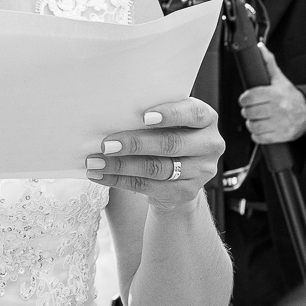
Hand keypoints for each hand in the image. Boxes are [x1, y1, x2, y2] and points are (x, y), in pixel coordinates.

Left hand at [86, 98, 223, 210]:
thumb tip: (112, 113)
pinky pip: (148, 187)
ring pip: (157, 168)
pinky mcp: (185, 192)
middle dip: (135, 144)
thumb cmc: (167, 133)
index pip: (193, 113)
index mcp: (206, 118)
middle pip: (170, 144)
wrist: (180, 172)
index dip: (170, 114)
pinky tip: (101, 175)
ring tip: (95, 161)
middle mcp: (210, 144)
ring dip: (121, 165)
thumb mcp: (168, 120)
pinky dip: (120, 180)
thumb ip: (152, 115)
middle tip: (106, 144)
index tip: (144, 116)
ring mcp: (201, 171)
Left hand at [238, 43, 305, 143]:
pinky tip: (261, 128)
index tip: (246, 99)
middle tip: (251, 109)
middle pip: (249, 112)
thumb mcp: (279, 79)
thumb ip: (268, 63)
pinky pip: (260, 138)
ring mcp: (280, 124)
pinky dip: (257, 135)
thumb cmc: (290, 96)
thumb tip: (260, 47)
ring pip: (253, 126)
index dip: (244, 98)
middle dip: (247, 111)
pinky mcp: (281, 136)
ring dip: (251, 123)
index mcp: (275, 94)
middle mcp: (278, 109)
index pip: (249, 97)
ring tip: (255, 119)